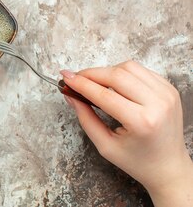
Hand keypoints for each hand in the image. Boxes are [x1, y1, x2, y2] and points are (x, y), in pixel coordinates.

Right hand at [61, 61, 192, 206]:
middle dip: (90, 74)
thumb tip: (70, 95)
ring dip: (107, 71)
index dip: (80, 83)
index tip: (65, 78)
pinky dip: (123, 73)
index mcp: (142, 122)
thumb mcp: (105, 145)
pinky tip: (114, 84)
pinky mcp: (170, 89)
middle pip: (116, 74)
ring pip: (128, 67)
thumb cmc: (138, 161)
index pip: (103, 94)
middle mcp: (158, 104)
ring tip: (95, 83)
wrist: (169, 167)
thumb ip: (85, 118)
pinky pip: (141, 70)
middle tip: (75, 79)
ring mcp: (167, 94)